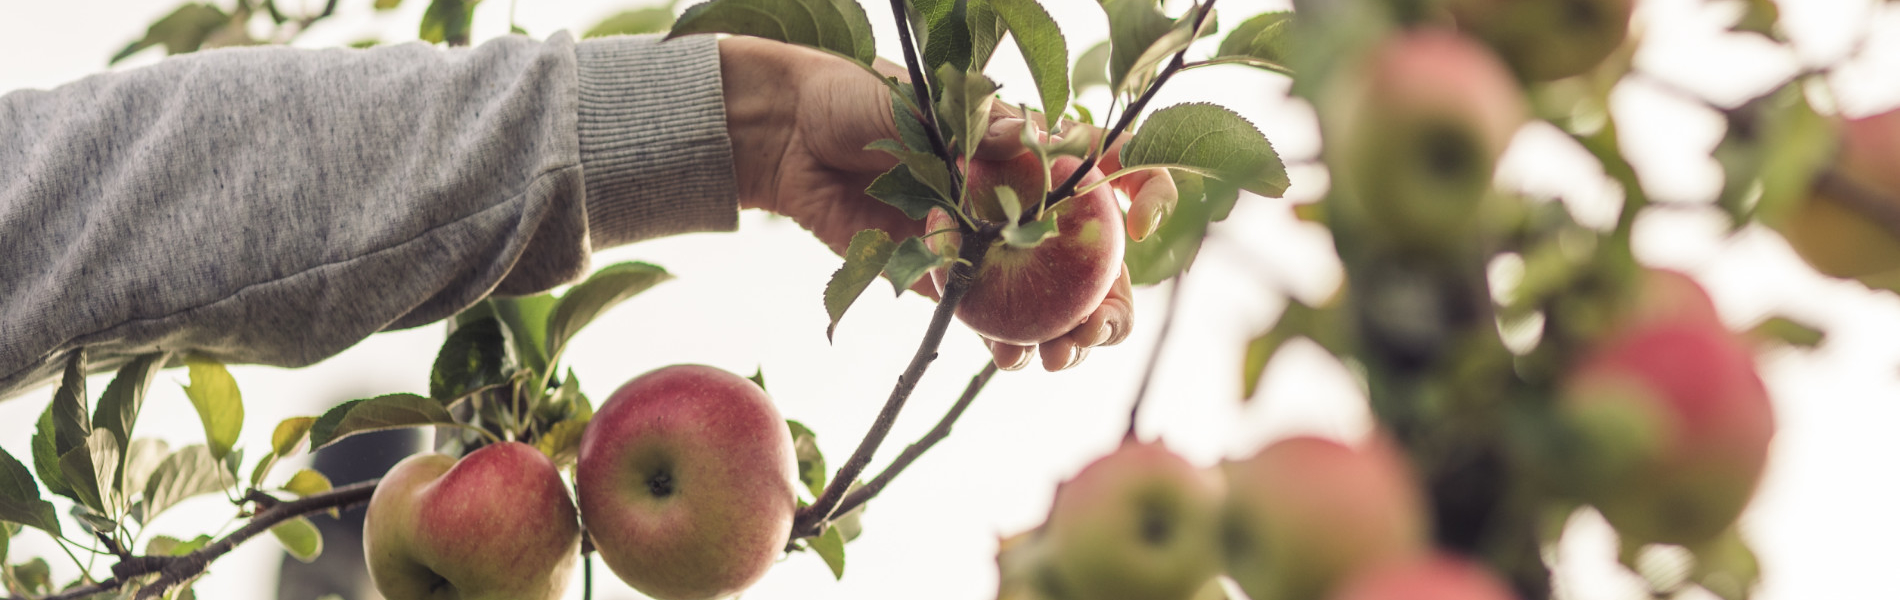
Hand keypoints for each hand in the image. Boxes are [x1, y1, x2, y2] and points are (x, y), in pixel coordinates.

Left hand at [718, 38, 1177, 370]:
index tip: (1143, 222)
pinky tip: (1010, 360)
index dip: (1144, 195)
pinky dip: (1007, 345)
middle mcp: (1021, 201)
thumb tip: (1024, 133)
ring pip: (1049, 300)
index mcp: (1031, 149)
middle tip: (1096, 329)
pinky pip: (991, 320)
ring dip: (1066, 335)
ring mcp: (988, 245)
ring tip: (1059, 357)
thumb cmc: (859, 98)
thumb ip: (975, 125)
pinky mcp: (947, 279)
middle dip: (1109, 302)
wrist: (789, 137)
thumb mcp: (921, 101)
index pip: (1111, 174)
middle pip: (1092, 259)